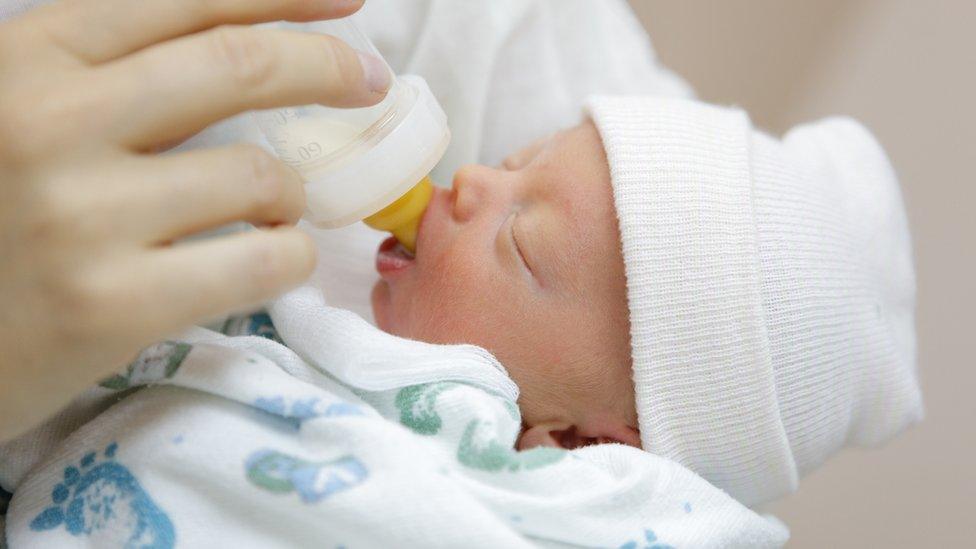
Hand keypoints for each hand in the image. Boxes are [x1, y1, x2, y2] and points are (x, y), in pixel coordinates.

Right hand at [0, 0, 389, 438]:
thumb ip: (103, 82)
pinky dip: (288, 257)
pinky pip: (259, 262)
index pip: (183, 4)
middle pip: (239, 67)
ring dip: (292, 194)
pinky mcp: (111, 305)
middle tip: (368, 83)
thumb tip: (239, 55)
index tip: (345, 1)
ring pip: (260, 177)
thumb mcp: (14, 114)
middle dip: (327, 67)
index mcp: (27, 61)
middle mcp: (51, 123)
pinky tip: (271, 258)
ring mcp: (82, 217)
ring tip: (276, 211)